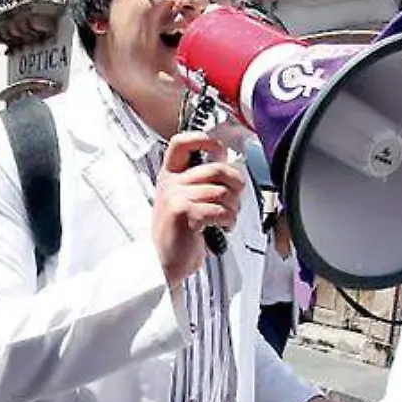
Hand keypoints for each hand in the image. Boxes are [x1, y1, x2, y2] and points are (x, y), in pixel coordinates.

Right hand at [152, 133, 242, 287]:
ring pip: (222, 191)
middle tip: (236, 199)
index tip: (219, 148)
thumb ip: (202, 181)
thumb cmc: (180, 234)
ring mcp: (175, 197)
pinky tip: (223, 226)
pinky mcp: (183, 213)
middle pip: (216, 169)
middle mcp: (170, 183)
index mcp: (170, 175)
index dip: (203, 139)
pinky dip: (228, 219)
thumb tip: (229, 165)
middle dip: (236, 185)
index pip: (181, 143)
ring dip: (234, 208)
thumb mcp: (185, 200)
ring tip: (228, 218)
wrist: (165, 262)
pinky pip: (218, 208)